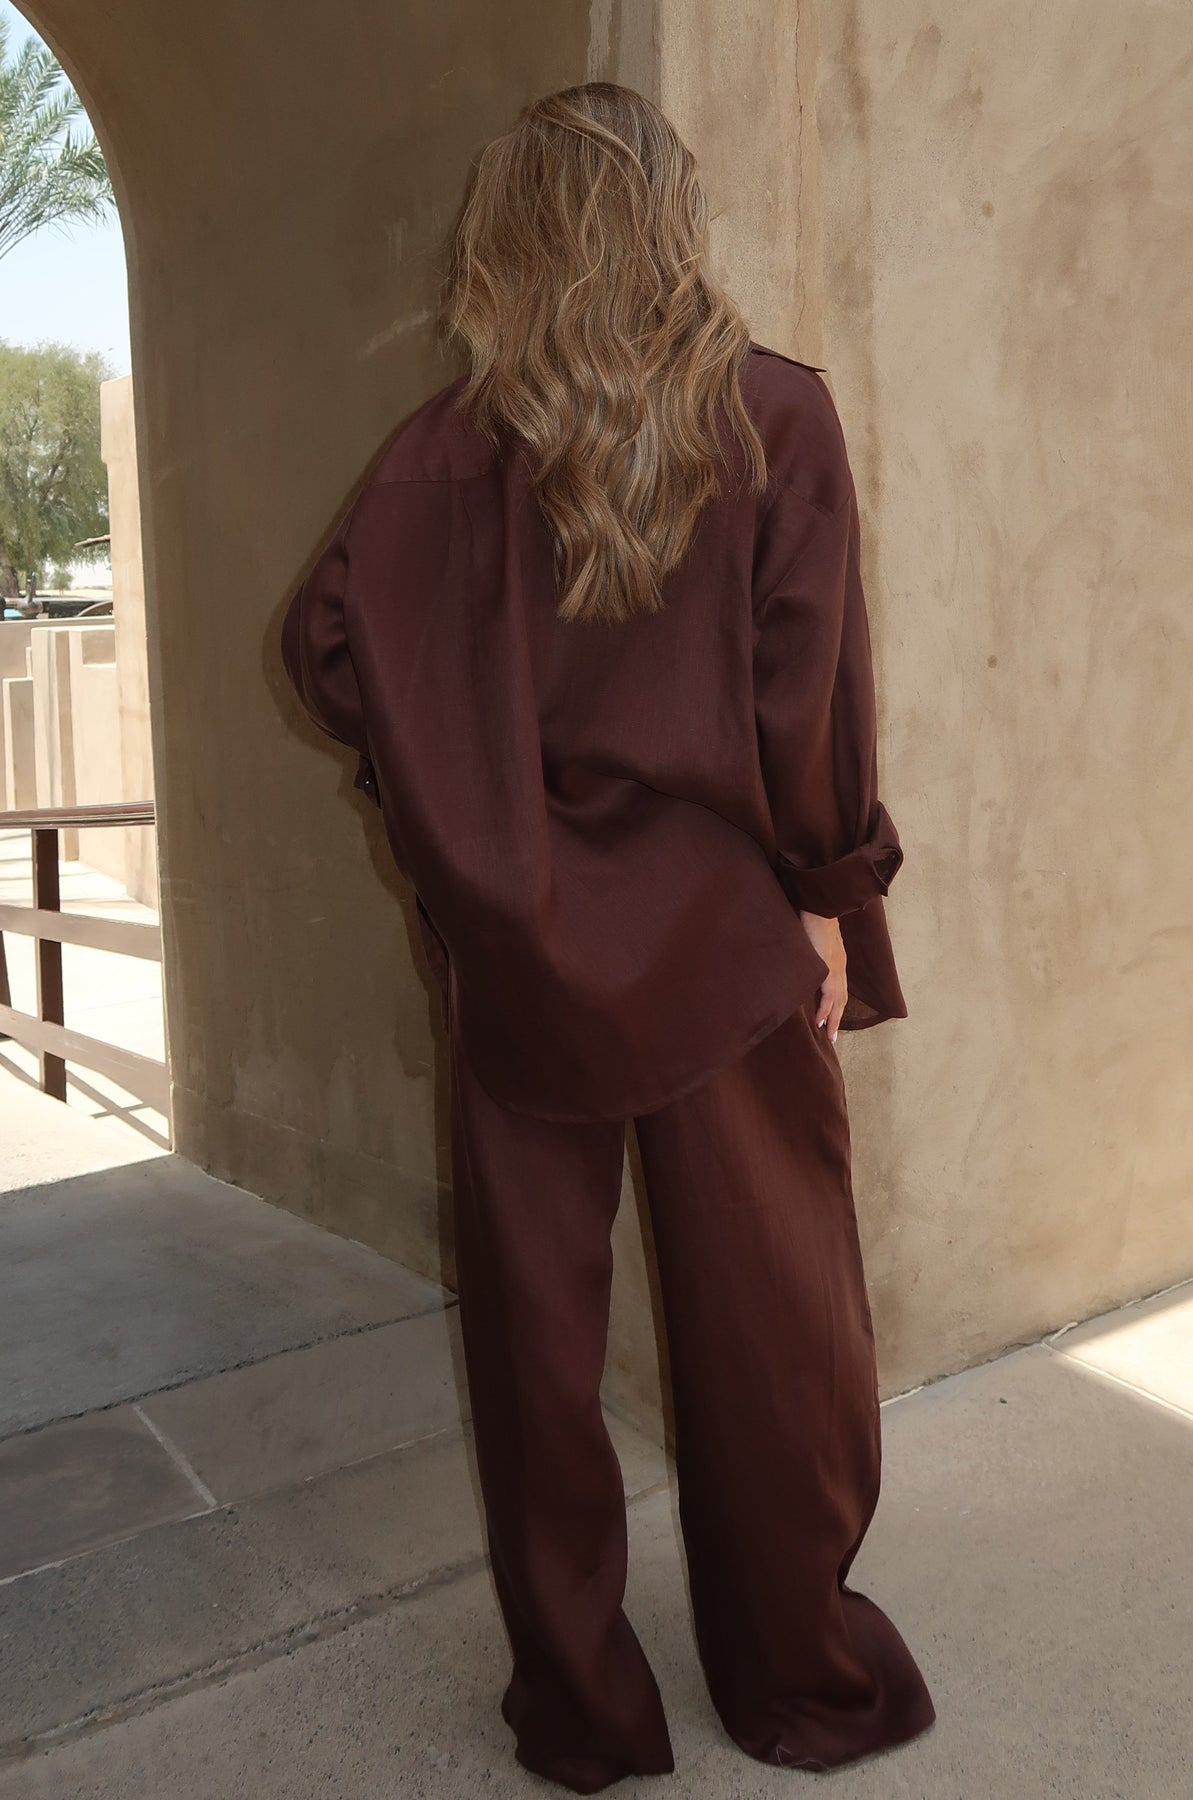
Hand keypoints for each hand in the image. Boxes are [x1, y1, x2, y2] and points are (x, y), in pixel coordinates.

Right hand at [798, 910, 846, 1041]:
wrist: (819, 908)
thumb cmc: (812, 918)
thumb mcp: (812, 939)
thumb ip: (809, 950)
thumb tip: (799, 955)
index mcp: (837, 961)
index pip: (838, 988)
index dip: (835, 1004)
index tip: (831, 1018)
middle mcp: (840, 968)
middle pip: (841, 999)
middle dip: (837, 1018)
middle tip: (832, 1036)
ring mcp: (836, 970)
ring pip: (838, 1002)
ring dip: (833, 1019)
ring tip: (829, 1035)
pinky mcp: (829, 970)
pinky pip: (828, 997)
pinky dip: (826, 1011)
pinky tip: (821, 1022)